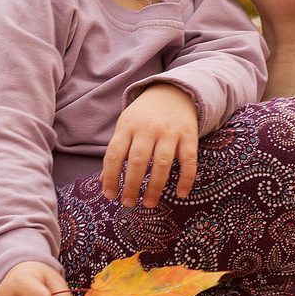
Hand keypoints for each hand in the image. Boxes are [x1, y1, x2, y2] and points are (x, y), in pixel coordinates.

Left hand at [102, 83, 199, 206]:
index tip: (110, 195)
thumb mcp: (125, 127)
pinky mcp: (189, 136)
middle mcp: (148, 129)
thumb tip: (105, 182)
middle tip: (127, 203)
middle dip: (131, 185)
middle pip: (138, 161)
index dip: (110, 177)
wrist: (173, 92)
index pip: (114, 154)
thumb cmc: (143, 116)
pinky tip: (181, 194)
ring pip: (162, 163)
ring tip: (148, 203)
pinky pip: (189, 161)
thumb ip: (116, 152)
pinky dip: (186, 179)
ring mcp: (170, 132)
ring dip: (154, 187)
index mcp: (127, 126)